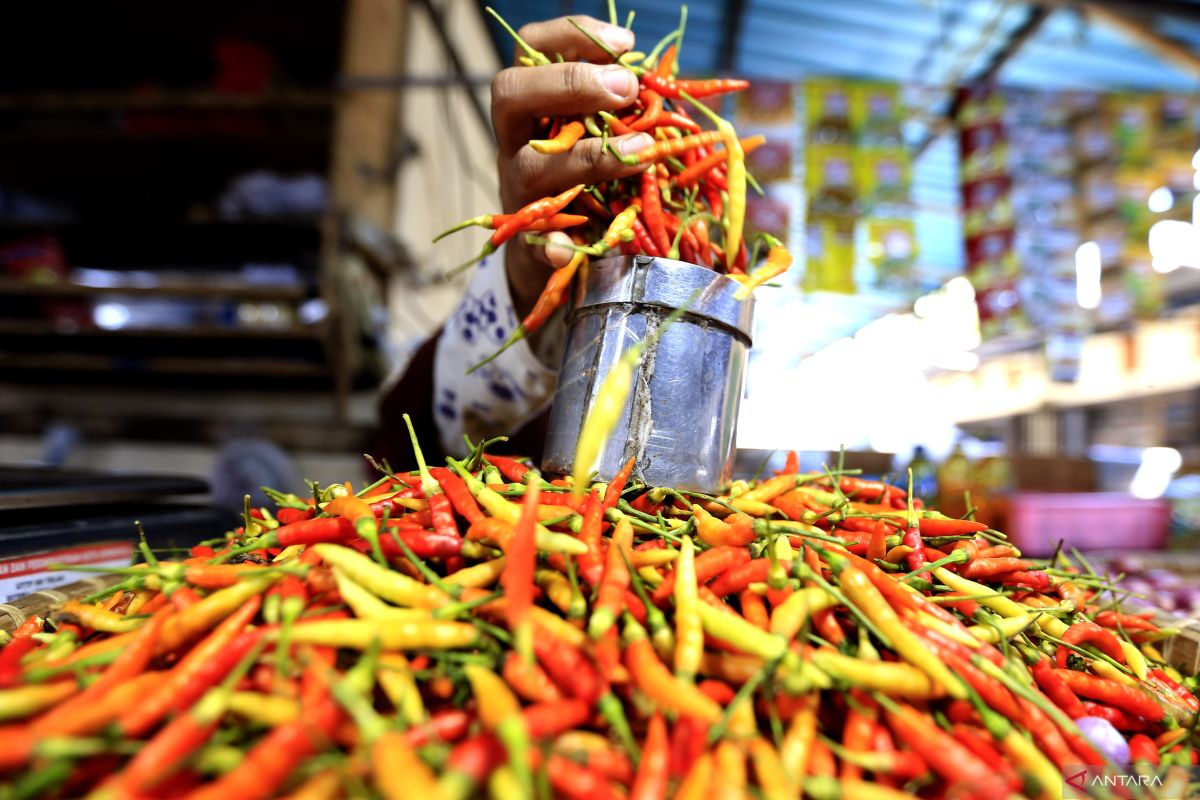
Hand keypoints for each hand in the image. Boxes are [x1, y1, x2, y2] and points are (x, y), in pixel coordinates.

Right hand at [491, 15, 653, 316]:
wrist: (549, 247)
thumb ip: (615, 105)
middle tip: (626, 88)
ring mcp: (517, 189)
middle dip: (569, 83)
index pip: (531, 48)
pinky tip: (574, 249)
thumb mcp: (593, 130)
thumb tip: (655, 81)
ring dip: (588, 158)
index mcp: (531, 102)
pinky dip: (557, 246)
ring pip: (532, 166)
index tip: (626, 43)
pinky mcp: (529, 239)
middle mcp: (514, 139)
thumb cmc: (582, 173)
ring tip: (641, 153)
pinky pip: (538, 242)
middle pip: (510, 93)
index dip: (572, 35)